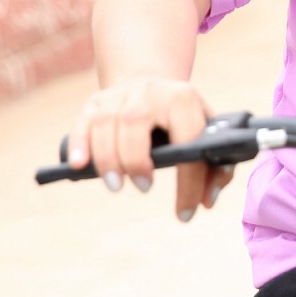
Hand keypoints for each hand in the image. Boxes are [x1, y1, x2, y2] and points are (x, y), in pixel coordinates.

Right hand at [66, 78, 232, 221]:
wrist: (152, 83)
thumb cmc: (183, 120)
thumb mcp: (207, 133)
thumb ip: (217, 166)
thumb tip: (207, 201)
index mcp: (183, 99)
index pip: (187, 140)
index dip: (188, 181)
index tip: (185, 213)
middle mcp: (150, 91)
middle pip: (134, 121)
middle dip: (136, 160)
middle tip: (145, 187)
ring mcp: (119, 95)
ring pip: (105, 123)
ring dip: (107, 158)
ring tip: (116, 186)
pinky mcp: (95, 103)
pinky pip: (82, 123)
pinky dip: (79, 145)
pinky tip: (78, 166)